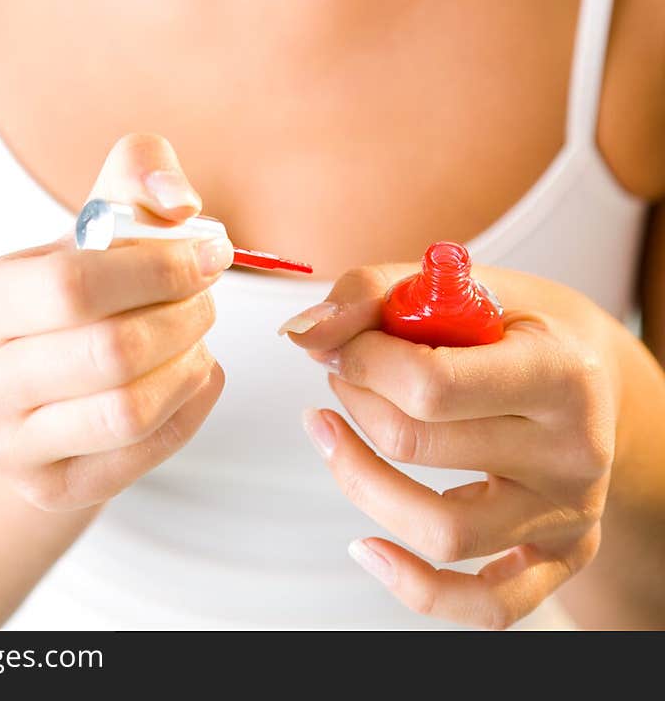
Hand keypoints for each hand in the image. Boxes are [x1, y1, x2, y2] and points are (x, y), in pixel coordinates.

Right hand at [0, 133, 232, 510]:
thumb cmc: (72, 291)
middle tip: (207, 297)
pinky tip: (193, 373)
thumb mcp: (92, 224)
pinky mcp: (50, 491)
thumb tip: (180, 201)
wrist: (30, 387)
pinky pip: (146, 451)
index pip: (74, 287)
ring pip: (130, 411)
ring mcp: (6, 448)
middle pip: (111, 353)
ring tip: (198, 335)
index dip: (159, 269)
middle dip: (183, 317)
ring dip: (189, 363)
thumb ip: (137, 178)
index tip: (209, 253)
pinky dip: (191, 406)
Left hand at [280, 262, 621, 629]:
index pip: (432, 384)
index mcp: (559, 370)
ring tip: (329, 432)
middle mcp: (574, 449)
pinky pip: (487, 606)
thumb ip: (372, 294)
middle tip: (339, 372)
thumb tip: (301, 334)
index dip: (361, 362)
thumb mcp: (455, 284)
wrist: (589, 369)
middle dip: (355, 402)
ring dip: (359, 480)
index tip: (340, 343)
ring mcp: (569, 512)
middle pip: (421, 448)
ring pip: (443, 533)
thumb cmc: (510, 321)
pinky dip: (419, 589)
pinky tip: (366, 546)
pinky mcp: (561, 556)